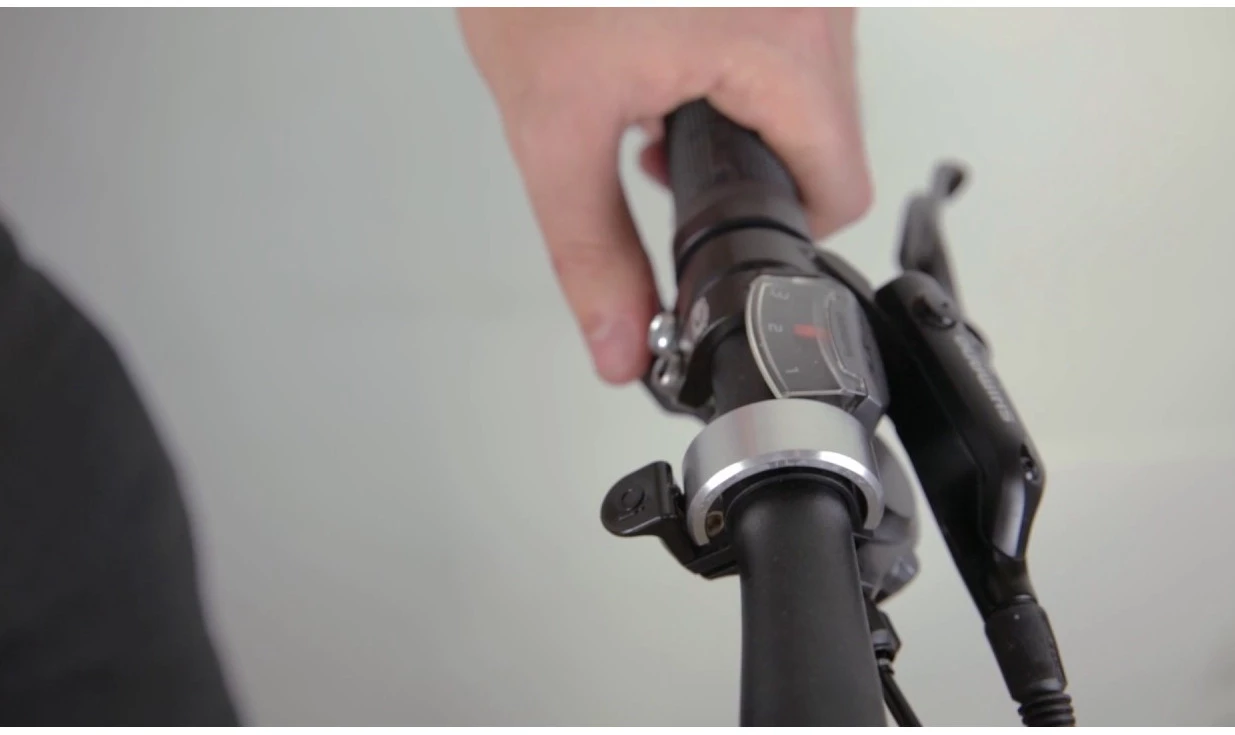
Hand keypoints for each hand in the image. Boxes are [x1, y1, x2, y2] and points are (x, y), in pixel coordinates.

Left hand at [459, 8, 870, 383]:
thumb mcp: (553, 125)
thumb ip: (593, 252)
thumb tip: (626, 342)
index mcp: (781, 42)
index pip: (841, 189)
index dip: (776, 229)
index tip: (718, 225)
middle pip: (833, 138)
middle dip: (750, 166)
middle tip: (661, 144)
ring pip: (814, 86)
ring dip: (745, 112)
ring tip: (658, 91)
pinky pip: (793, 34)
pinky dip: (741, 62)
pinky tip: (670, 46)